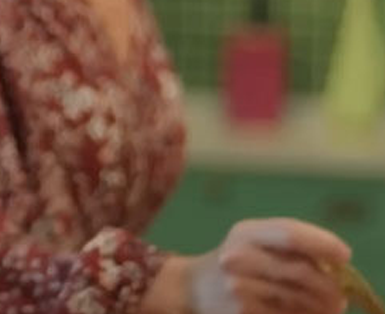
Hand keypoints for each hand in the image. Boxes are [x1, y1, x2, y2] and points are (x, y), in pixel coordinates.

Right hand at [143, 218, 350, 313]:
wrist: (193, 287)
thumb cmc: (237, 261)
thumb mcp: (253, 240)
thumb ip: (289, 245)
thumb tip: (337, 266)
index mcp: (246, 232)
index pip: (289, 233)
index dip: (322, 243)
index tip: (344, 255)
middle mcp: (239, 256)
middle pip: (301, 270)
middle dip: (329, 286)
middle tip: (340, 295)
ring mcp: (238, 286)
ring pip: (298, 297)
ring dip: (321, 306)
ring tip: (328, 307)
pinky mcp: (241, 311)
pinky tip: (304, 313)